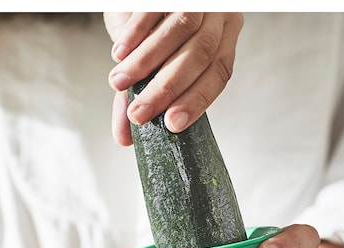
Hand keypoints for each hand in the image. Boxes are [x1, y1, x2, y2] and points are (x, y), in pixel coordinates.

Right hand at [103, 12, 243, 145]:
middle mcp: (218, 16)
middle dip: (166, 89)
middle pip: (200, 56)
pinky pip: (155, 7)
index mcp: (224, 39)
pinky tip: (120, 53)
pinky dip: (136, 33)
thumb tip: (124, 138)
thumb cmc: (151, 31)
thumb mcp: (151, 64)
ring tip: (119, 83)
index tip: (171, 124)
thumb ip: (140, 96)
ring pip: (182, 30)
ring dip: (146, 62)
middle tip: (138, 114)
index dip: (196, 101)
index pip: (218, 74)